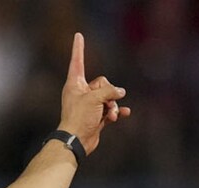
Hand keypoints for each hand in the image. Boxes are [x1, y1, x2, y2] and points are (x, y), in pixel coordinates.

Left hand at [58, 33, 130, 154]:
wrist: (77, 141)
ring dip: (112, 105)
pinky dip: (117, 111)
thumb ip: (109, 91)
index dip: (78, 48)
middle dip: (108, 93)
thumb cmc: (79, 118)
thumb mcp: (94, 99)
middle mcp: (81, 92)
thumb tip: (120, 92)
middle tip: (103, 104)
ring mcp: (89, 105)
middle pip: (102, 82)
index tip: (78, 35)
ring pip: (109, 97)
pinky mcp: (96, 116)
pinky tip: (124, 113)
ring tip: (109, 115)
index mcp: (74, 84)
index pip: (78, 61)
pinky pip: (111, 109)